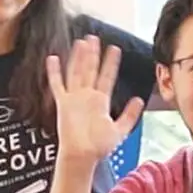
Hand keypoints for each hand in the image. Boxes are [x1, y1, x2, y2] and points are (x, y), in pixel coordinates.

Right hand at [47, 35, 143, 163]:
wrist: (82, 156)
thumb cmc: (99, 147)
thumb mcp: (120, 130)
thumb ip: (129, 115)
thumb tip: (139, 99)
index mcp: (100, 101)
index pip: (106, 76)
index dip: (111, 63)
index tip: (115, 49)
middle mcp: (87, 96)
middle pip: (90, 70)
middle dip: (93, 54)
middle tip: (95, 37)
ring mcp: (74, 98)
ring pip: (76, 72)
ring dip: (78, 57)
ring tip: (81, 42)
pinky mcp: (63, 103)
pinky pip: (57, 84)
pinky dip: (54, 72)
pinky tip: (53, 58)